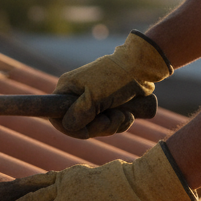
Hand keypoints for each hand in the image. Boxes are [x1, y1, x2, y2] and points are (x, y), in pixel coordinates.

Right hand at [53, 31, 171, 137]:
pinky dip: (119, 123)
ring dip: (112, 125)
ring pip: (96, 127)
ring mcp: (93, 102)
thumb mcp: (95, 96)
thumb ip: (79, 113)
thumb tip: (68, 126)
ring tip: (124, 114)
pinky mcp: (108, 106)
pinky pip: (109, 124)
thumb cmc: (117, 78)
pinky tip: (128, 114)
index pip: (57, 117)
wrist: (143, 68)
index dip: (69, 129)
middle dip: (97, 127)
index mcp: (67, 89)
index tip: (86, 132)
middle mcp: (77, 96)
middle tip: (111, 120)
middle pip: (78, 125)